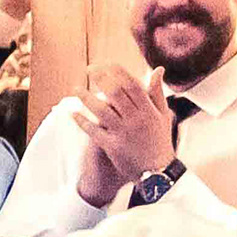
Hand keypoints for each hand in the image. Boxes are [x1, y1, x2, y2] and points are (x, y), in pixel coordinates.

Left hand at [72, 65, 175, 209]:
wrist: (159, 172)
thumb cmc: (161, 142)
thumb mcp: (163, 115)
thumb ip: (157, 92)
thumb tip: (158, 69)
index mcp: (148, 110)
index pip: (131, 84)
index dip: (117, 71)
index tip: (106, 63)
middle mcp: (135, 119)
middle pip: (115, 92)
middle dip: (100, 77)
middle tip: (89, 69)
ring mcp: (123, 133)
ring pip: (101, 110)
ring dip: (86, 97)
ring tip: (76, 89)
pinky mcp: (112, 146)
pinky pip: (94, 131)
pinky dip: (82, 121)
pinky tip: (73, 113)